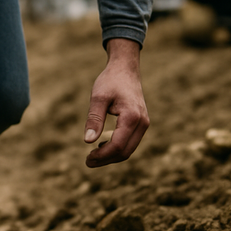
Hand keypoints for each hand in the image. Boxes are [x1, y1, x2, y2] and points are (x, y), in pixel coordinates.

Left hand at [83, 38, 149, 167]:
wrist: (125, 69)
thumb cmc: (110, 81)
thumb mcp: (98, 97)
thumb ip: (94, 119)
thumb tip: (87, 141)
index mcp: (132, 117)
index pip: (118, 146)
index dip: (102, 156)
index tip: (87, 159)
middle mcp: (142, 123)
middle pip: (125, 152)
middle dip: (106, 160)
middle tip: (87, 162)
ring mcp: (144, 124)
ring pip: (129, 149)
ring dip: (111, 156)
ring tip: (92, 156)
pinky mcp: (141, 123)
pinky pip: (130, 143)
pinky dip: (117, 149)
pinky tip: (102, 146)